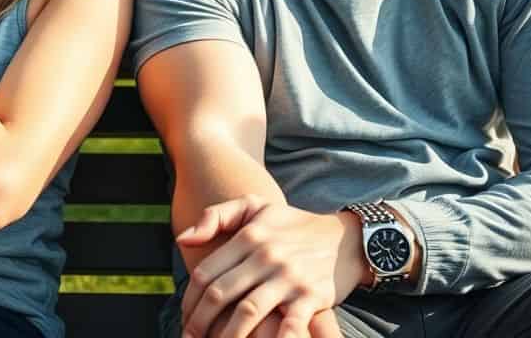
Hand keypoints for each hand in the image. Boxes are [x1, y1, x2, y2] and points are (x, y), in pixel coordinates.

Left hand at [178, 195, 366, 337]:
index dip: (189, 300)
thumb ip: (217, 216)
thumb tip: (182, 239)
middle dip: (199, 322)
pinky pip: (288, 326)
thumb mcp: (256, 207)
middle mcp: (265, 255)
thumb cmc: (294, 225)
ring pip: (246, 312)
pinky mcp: (310, 297)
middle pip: (219, 294)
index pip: (205, 272)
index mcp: (249, 235)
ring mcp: (288, 277)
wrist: (347, 239)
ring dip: (226, 336)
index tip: (184, 317)